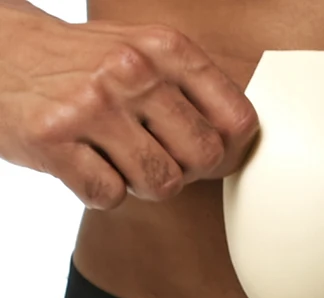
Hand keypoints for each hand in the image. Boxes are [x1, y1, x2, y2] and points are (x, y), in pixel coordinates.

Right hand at [0, 14, 259, 208]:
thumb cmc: (85, 67)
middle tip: (153, 153)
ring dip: (142, 184)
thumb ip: (196, 93)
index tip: (205, 153)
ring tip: (116, 156)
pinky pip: (109, 197)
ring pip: (162, 184)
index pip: (238, 120)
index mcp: (165, 48)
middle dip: (184, 169)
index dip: (228, 150)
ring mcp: (90, 105)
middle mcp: (131, 71)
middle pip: (204, 159)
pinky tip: (83, 162)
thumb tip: (244, 148)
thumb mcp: (145, 56)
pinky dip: (99, 191)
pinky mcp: (52, 140)